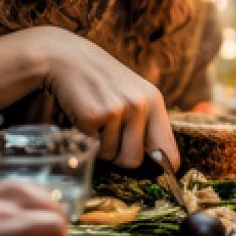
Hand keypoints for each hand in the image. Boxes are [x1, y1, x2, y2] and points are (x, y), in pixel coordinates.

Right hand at [0, 27, 179, 169]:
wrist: (68, 59)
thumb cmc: (102, 82)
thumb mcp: (133, 95)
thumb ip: (145, 123)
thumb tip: (161, 162)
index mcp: (154, 101)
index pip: (168, 149)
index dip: (163, 168)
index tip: (160, 176)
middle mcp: (140, 105)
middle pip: (134, 161)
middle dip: (119, 157)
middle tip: (109, 137)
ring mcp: (118, 110)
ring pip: (111, 156)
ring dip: (100, 146)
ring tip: (96, 120)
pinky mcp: (94, 116)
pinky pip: (92, 147)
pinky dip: (85, 138)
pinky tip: (83, 115)